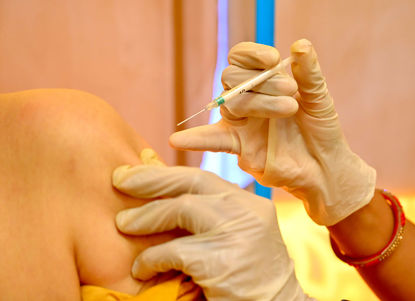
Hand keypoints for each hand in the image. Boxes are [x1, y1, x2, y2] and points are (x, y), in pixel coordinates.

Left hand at [113, 149, 314, 300]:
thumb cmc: (250, 275)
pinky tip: (142, 268)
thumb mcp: (236, 235)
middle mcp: (247, 212)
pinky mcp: (222, 263)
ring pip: (182, 210)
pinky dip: (152, 258)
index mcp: (250, 204)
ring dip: (146, 217)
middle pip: (192, 183)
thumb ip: (208, 213)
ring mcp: (237, 235)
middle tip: (119, 180)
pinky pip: (174, 251)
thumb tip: (160, 189)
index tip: (136, 171)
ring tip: (122, 223)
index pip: (203, 178)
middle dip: (151, 180)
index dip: (166, 172)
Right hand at [169, 39, 375, 225]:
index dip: (252, 55)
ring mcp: (241, 123)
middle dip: (262, 81)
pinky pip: (213, 141)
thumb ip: (308, 72)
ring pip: (232, 102)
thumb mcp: (319, 97)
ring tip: (290, 108)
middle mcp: (247, 99)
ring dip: (260, 102)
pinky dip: (196, 140)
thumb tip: (300, 44)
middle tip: (292, 94)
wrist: (325, 167)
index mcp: (263, 82)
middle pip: (232, 78)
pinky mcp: (239, 146)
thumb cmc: (321, 130)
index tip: (272, 60)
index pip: (241, 59)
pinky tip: (177, 141)